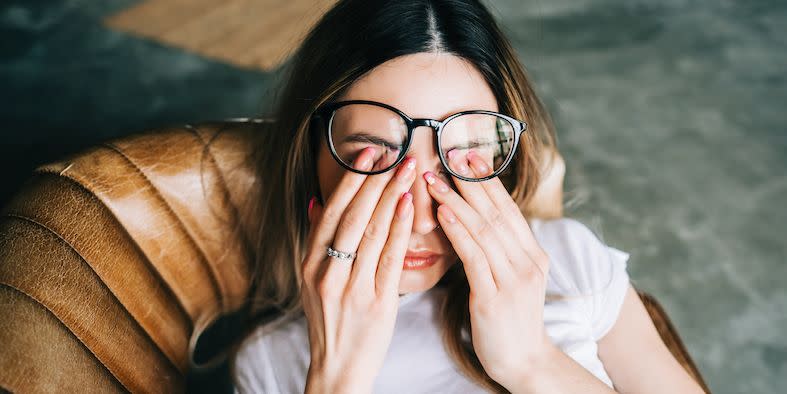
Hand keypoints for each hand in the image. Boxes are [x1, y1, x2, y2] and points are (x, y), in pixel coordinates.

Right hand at [301, 147, 415, 393]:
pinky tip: (409, 206)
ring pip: (371, 232)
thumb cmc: (331, 321)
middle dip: (374, 180)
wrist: (338, 368)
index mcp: (310, 264)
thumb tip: (315, 201)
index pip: (331, 212)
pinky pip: (389, 258)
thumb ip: (315, 241)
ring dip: (391, 195)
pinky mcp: (376, 303)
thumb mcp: (312, 281)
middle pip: (352, 216)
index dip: (350, 180)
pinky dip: (398, 229)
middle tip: (395, 152)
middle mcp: (327, 273)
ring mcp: (351, 288)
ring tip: (408, 169)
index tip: (368, 152)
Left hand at [424, 149, 553, 388]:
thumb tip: (475, 219)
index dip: (487, 181)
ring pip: (484, 230)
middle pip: (496, 212)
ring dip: (456, 201)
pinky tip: (442, 214)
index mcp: (533, 254)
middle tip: (448, 154)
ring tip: (434, 180)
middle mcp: (528, 261)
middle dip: (470, 181)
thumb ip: (500, 250)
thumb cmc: (510, 320)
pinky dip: (458, 232)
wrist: (524, 362)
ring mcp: (514, 279)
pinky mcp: (495, 297)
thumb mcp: (511, 279)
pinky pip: (474, 257)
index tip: (467, 156)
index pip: (507, 208)